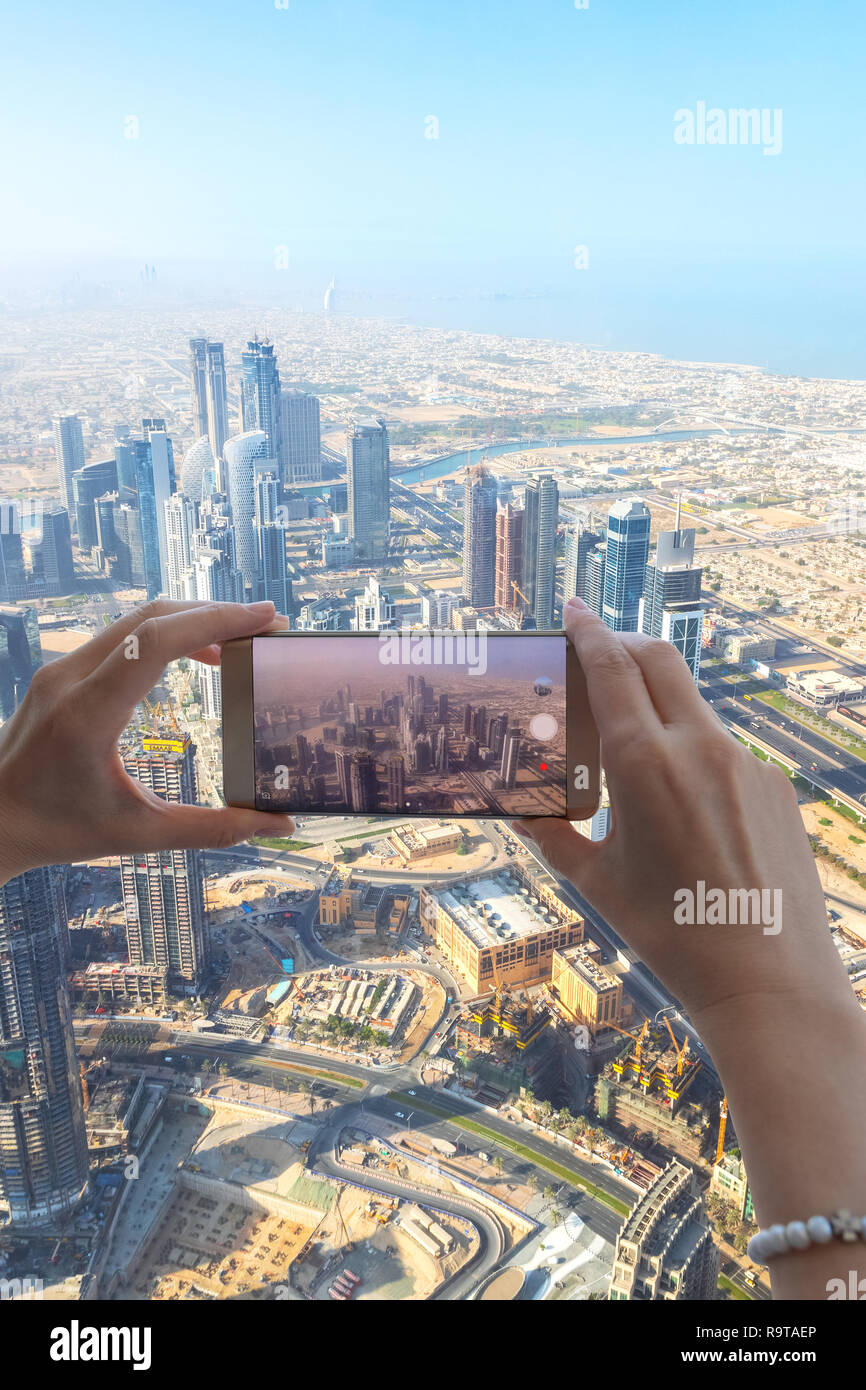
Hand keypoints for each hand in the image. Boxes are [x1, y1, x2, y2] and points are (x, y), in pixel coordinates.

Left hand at [0, 598, 294, 880]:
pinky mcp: (61, 672)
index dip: (215, 622)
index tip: (265, 619)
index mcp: (87, 716)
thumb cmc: (57, 830)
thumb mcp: (139, 836)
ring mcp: (60, 670)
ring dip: (192, 621)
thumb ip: (213, 829)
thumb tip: (279, 824)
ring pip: (137, 620)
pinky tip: (199, 655)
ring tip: (242, 638)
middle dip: (216, 614)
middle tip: (267, 624)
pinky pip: (121, 635)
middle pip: (152, 617)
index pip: (155, 642)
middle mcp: (69, 680)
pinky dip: (166, 634)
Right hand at [520, 598, 846, 1029]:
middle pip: (659, 659)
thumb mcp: (599, 883)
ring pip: (692, 705)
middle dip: (625, 643)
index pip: (613, 669)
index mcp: (645, 764)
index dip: (589, 632)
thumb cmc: (673, 934)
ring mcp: (744, 763)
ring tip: (632, 745)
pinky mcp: (774, 785)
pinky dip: (691, 750)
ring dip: (659, 702)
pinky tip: (683, 802)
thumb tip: (524, 814)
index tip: (573, 609)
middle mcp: (699, 748)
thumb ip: (555, 837)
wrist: (768, 977)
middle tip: (597, 650)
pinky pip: (722, 748)